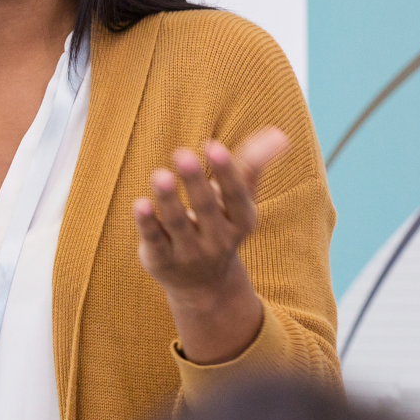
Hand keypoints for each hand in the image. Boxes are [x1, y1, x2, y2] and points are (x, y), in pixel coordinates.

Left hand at [133, 128, 288, 364]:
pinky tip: (140, 204)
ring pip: (177, 223)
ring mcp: (189, 253)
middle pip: (205, 208)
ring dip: (168, 199)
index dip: (226, 172)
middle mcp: (218, 240)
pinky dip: (147, 223)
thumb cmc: (222, 226)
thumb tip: (279, 133)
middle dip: (195, 181)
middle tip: (182, 153)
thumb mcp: (239, 201)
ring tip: (160, 175)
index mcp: (241, 222)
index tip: (214, 145)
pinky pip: (154, 239)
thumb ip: (253, 166)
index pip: (236, 196)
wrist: (205, 286)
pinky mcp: (161, 260)